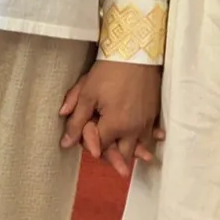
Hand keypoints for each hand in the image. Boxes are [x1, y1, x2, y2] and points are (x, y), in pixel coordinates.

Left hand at [58, 62, 161, 178]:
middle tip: (117, 168)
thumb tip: (65, 143)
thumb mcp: (87, 93)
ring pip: (140, 146)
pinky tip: (153, 140)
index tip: (87, 132)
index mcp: (114, 125)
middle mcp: (133, 129)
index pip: (100, 147)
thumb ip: (76, 120)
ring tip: (136, 163)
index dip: (91, 143)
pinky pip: (152, 132)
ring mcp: (146, 121)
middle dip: (116, 159)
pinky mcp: (154, 112)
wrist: (136, 51)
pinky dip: (151, 137)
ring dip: (136, 153)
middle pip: (123, 153)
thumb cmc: (108, 71)